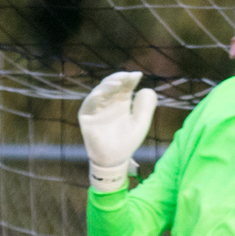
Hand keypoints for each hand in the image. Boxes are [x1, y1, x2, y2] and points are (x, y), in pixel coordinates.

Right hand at [79, 71, 155, 191]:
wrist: (114, 160)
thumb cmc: (127, 142)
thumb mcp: (140, 124)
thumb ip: (146, 108)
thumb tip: (148, 89)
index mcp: (121, 102)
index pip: (125, 86)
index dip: (130, 79)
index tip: (137, 75)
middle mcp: (108, 102)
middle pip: (112, 84)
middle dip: (119, 78)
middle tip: (127, 76)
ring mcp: (96, 108)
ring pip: (100, 91)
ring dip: (108, 85)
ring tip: (118, 82)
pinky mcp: (86, 116)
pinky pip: (88, 104)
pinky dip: (94, 98)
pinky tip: (101, 93)